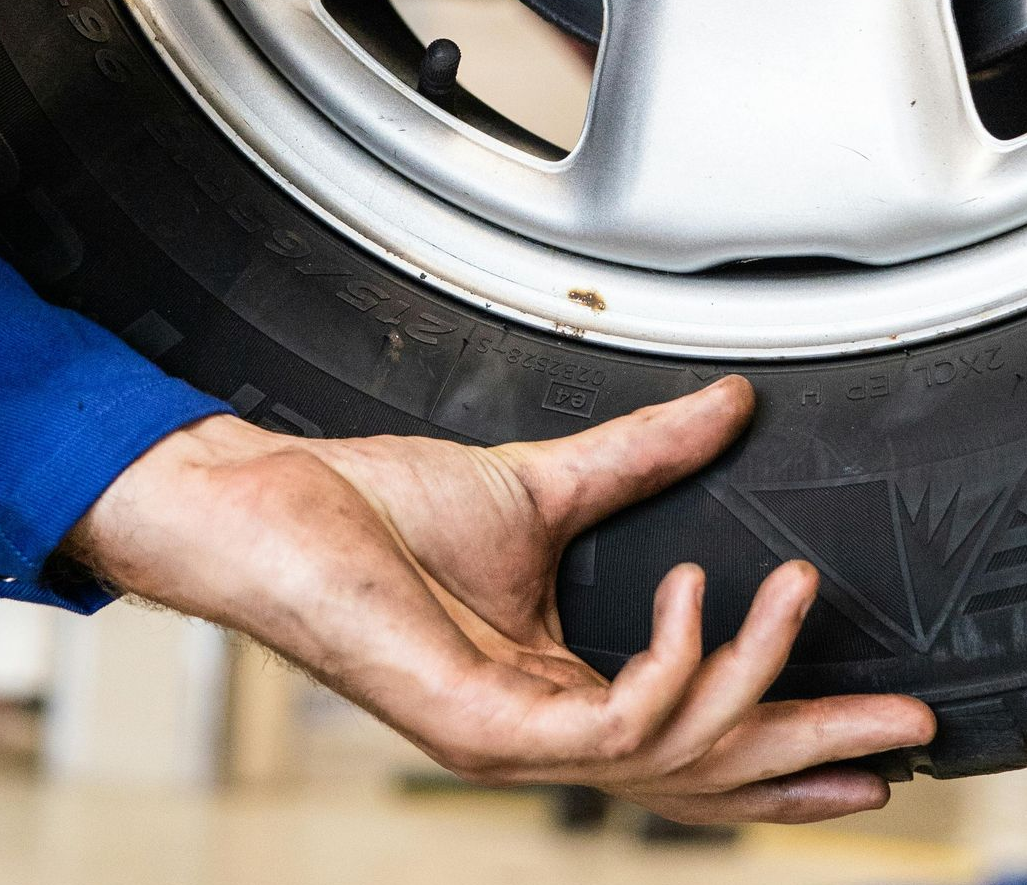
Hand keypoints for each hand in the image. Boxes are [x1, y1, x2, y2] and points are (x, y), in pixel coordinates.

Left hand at [64, 377, 933, 822]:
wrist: (276, 504)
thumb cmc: (374, 505)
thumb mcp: (542, 483)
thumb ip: (641, 458)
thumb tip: (726, 407)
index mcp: (557, 689)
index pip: (696, 740)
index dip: (789, 744)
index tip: (875, 741)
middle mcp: (540, 732)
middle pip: (709, 775)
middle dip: (816, 755)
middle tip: (907, 732)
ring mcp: (509, 740)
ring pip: (672, 752)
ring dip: (754, 677)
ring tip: (795, 593)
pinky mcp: (478, 724)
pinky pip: (605, 727)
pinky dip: (667, 668)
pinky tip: (695, 602)